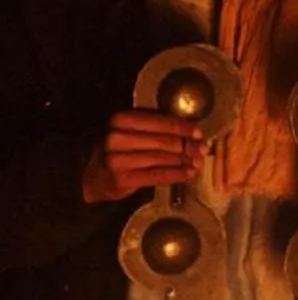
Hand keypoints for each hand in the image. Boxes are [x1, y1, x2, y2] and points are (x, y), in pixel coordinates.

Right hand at [82, 109, 202, 203]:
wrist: (93, 176)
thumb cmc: (120, 150)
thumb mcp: (131, 131)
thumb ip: (155, 128)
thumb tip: (192, 133)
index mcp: (120, 120)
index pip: (159, 122)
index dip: (183, 127)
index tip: (199, 132)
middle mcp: (116, 138)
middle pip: (163, 141)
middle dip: (187, 145)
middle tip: (203, 149)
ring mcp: (117, 160)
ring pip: (162, 158)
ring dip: (184, 160)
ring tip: (198, 161)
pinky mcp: (122, 179)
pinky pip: (157, 175)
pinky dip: (176, 174)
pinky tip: (189, 173)